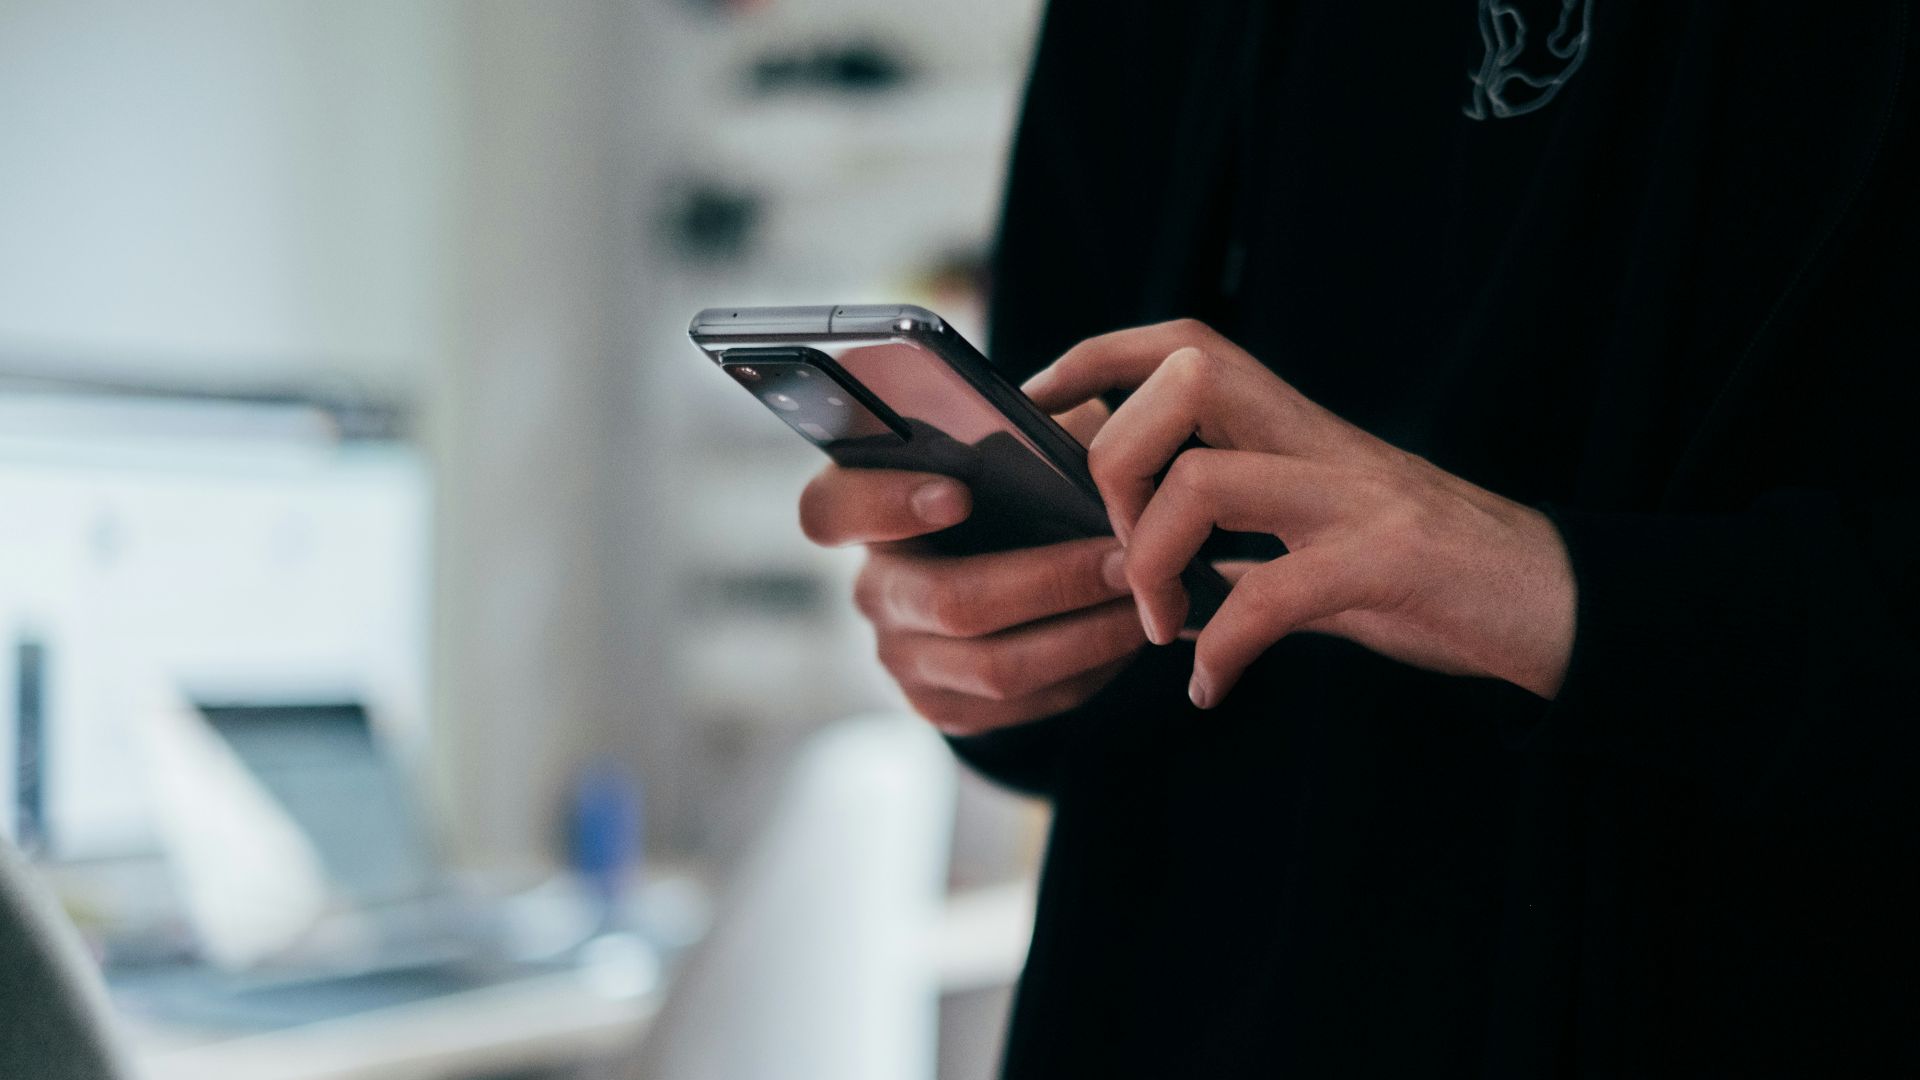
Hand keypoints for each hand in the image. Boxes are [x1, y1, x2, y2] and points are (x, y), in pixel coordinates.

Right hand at [798, 402, 1145, 734]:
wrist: (1005, 577)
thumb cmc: (1010, 491)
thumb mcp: (1013, 447)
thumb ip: (1030, 432)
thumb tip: (1083, 438)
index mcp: (866, 510)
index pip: (832, 509)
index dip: (885, 505)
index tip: (959, 493)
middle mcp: (873, 589)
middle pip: (948, 602)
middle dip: (1051, 582)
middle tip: (1125, 560)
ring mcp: (902, 657)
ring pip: (995, 667)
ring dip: (1084, 635)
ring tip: (1146, 602)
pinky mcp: (942, 706)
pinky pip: (1021, 704)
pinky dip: (1086, 671)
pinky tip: (1126, 637)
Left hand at [1023, 320, 1575, 708]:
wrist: (1558, 605)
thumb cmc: (1432, 575)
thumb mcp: (1323, 539)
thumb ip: (1246, 540)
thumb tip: (1158, 568)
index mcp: (1297, 429)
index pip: (1182, 344)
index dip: (1094, 359)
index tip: (1037, 409)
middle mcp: (1321, 443)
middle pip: (1184, 379)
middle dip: (1115, 461)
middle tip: (1118, 550)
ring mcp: (1357, 498)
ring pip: (1207, 481)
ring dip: (1154, 562)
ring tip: (1161, 627)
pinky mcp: (1388, 564)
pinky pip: (1272, 595)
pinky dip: (1223, 648)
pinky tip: (1212, 686)